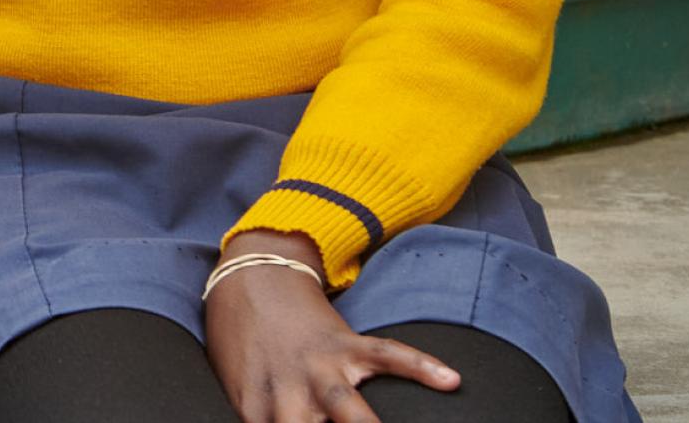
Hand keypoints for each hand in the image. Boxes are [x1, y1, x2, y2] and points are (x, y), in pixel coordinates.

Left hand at [203, 232, 459, 422]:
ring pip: (345, 405)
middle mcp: (288, 390)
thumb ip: (263, 421)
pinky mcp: (346, 342)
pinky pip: (387, 353)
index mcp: (256, 408)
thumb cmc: (246, 348)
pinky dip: (419, 365)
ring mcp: (319, 365)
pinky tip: (449, 380)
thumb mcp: (240, 392)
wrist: (251, 280)